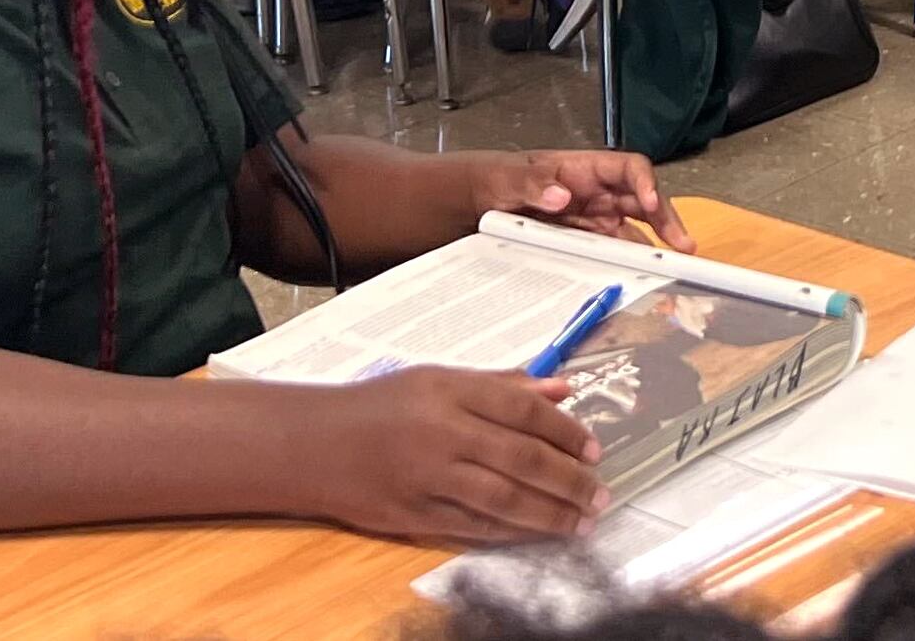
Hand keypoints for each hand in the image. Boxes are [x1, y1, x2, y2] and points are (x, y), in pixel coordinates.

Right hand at [298, 366, 603, 545]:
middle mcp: (443, 432)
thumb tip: (564, 389)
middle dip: (569, 481)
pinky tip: (537, 534)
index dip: (567, 432)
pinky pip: (473, 527)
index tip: (595, 451)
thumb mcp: (440, 379)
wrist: (314, 444)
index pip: (525, 411)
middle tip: (600, 494)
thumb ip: (502, 385)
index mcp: (452, 391)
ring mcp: (428, 477)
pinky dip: (511, 533)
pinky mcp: (413, 514)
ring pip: (503, 500)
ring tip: (581, 522)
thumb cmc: (383, 405)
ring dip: (550, 514)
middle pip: (522, 458)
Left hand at [470, 150, 695, 249]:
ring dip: (654, 247)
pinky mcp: (587, 242)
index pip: (629, 168)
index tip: (651, 203)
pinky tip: (641, 279)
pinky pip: (615, 251)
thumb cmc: (499, 179)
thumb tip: (561, 196)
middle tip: (683, 245)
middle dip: (666, 221)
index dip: (645, 183)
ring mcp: (596, 219)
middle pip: (644, 201)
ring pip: (636, 230)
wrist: (479, 202)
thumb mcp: (510, 178)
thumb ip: (533, 184)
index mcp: (587, 169)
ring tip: (672, 269)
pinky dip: (630, 264)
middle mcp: (600, 193)